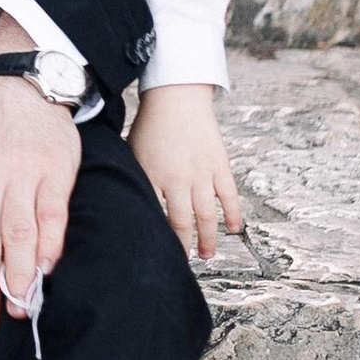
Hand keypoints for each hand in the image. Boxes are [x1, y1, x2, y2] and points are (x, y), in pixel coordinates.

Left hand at [131, 83, 245, 262]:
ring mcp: (202, 174)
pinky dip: (232, 215)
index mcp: (152, 176)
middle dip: (182, 247)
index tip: (154, 253)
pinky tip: (233, 229)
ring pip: (206, 216)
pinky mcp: (220, 166)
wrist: (177, 96)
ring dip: (207, 239)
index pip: (154, 217)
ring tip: (206, 255)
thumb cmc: (151, 125)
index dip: (156, 238)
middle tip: (182, 262)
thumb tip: (126, 202)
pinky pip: (229, 196)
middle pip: (181, 223)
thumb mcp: (132, 153)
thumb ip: (134, 179)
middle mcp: (178, 179)